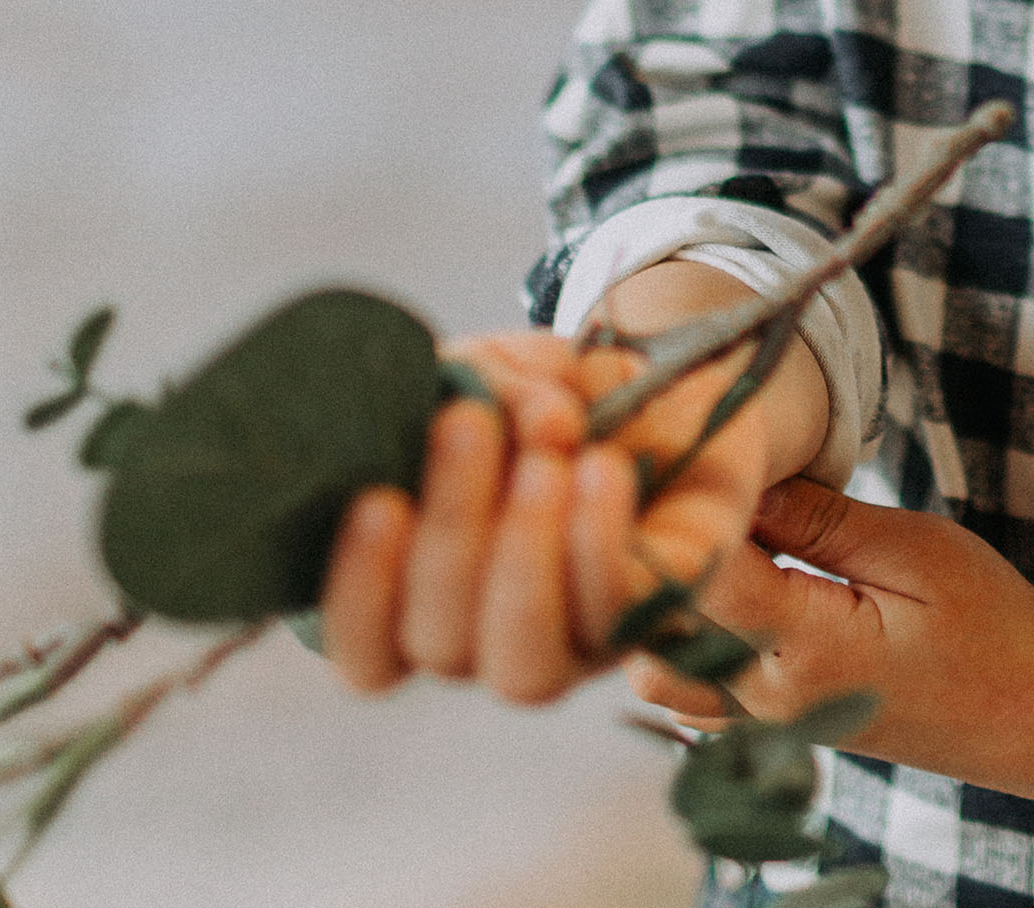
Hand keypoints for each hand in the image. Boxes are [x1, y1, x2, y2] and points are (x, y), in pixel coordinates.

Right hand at [317, 316, 789, 705]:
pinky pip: (615, 616)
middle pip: (439, 644)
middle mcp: (488, 639)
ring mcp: (570, 645)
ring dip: (522, 557)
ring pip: (522, 666)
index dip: (356, 594)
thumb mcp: (502, 367)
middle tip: (468, 422)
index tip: (377, 498)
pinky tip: (601, 469)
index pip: (367, 650)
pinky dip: (598, 540)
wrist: (677, 394)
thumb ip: (480, 381)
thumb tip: (508, 412)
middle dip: (449, 529)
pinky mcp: (650, 620)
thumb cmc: (558, 398)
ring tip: (544, 461)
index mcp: (423, 594)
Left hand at [624, 478, 1033, 795]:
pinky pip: (690, 693)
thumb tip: (745, 480)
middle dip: (657, 554)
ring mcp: (766, 726)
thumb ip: (822, 521)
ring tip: (706, 533)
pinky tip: (725, 586)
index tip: (680, 451)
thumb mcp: (917, 550)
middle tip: (687, 483)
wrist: (1031, 717)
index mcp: (807, 650)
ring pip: (660, 671)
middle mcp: (770, 701)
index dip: (680, 510)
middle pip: (655, 630)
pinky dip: (683, 640)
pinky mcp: (771, 731)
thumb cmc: (989, 625)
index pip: (698, 576)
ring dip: (664, 602)